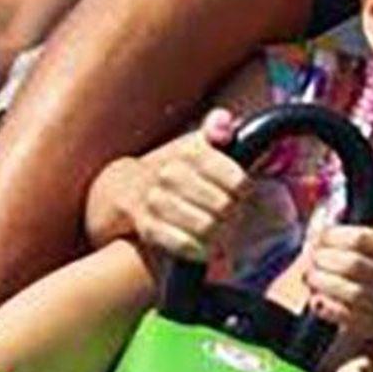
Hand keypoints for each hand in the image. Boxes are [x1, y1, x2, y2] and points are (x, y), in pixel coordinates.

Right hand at [134, 109, 250, 262]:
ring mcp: (157, 201)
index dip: (246, 193)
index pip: (237, 180)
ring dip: (221, 236)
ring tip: (225, 234)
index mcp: (191, 152)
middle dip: (236, 216)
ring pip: (206, 228)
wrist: (126, 186)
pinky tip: (207, 248)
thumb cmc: (176, 166)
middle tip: (237, 219)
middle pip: (224, 207)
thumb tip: (223, 121)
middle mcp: (171, 174)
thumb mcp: (196, 142)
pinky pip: (183, 244)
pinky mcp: (148, 227)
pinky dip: (200, 250)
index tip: (244, 195)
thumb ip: (217, 128)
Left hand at [300, 210, 372, 342]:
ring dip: (322, 282)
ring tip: (309, 276)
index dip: (335, 235)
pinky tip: (315, 299)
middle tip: (310, 256)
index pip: (363, 240)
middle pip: (354, 266)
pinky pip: (346, 318)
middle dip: (324, 259)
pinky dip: (327, 307)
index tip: (319, 235)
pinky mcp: (371, 327)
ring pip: (350, 293)